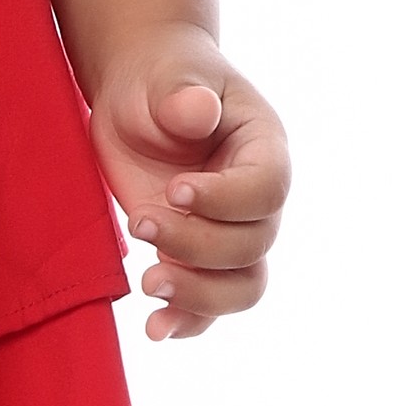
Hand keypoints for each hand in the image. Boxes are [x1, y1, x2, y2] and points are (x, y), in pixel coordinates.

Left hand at [90, 30, 290, 341]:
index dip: (224, 199)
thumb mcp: (169, 75)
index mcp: (264, 148)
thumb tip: (196, 114)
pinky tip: (156, 329)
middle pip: (251, 245)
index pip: (266, 189)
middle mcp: (256, 199)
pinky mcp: (198, 256)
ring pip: (242, 286)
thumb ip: (185, 95)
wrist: (140, 97)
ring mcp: (230, 233)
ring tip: (148, 283)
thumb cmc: (160, 78)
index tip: (174, 188)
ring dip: (198, 295)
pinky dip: (187, 322)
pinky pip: (210, 304)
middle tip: (140, 221)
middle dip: (196, 244)